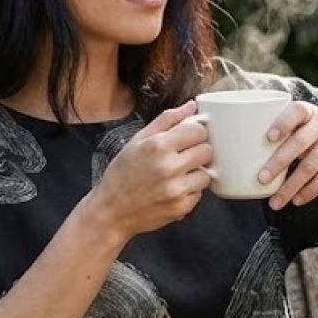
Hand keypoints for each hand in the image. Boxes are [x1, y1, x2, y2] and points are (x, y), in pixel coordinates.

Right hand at [88, 99, 214, 240]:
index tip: (190, 138)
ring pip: (206, 174)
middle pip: (207, 151)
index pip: (198, 131)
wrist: (110, 211)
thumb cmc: (122, 174)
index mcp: (158, 146)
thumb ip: (166, 120)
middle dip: (198, 152)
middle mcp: (169, 167)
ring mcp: (176, 189)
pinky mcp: (181, 207)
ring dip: (196, 173)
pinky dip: (190, 191)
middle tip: (185, 157)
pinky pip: (199, 194)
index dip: (197, 133)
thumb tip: (192, 106)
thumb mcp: (137, 141)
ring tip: (178, 175)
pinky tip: (173, 190)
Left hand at [258, 102, 317, 210]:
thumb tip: (248, 157)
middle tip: (261, 179)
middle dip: (279, 163)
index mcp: (310, 112)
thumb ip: (287, 134)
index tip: (268, 137)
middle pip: (299, 143)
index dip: (283, 122)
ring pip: (311, 166)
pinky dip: (309, 191)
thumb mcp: (308, 125)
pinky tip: (296, 200)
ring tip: (275, 202)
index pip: (297, 111)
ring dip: (291, 186)